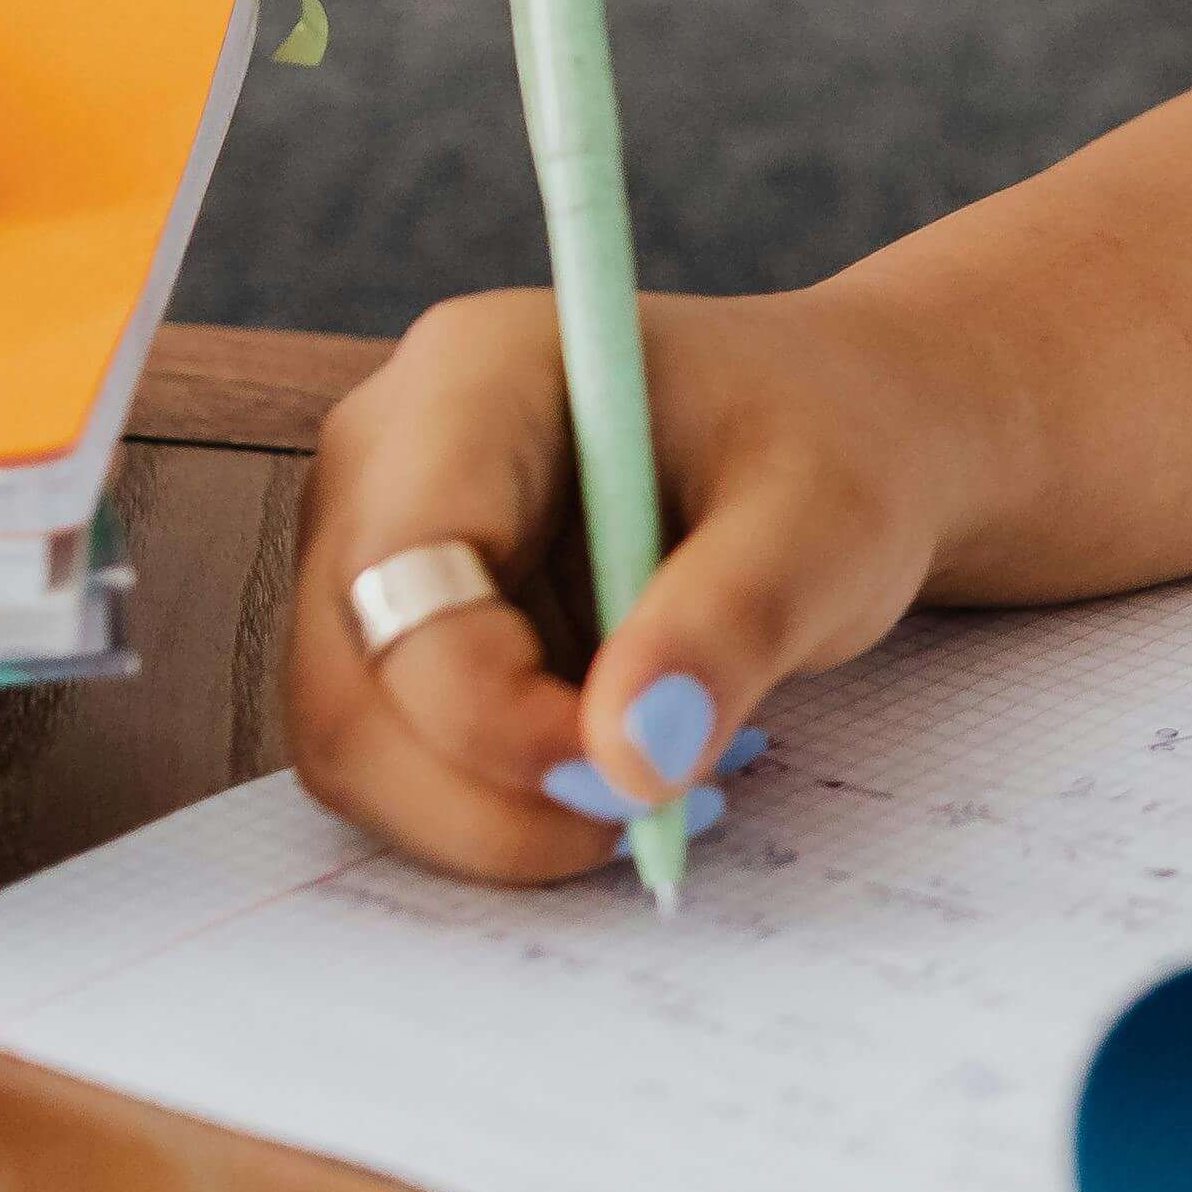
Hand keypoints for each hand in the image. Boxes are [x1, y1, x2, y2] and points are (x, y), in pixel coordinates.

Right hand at [284, 283, 983, 882]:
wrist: (842, 439)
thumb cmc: (834, 448)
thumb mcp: (830, 518)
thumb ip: (733, 621)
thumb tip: (633, 762)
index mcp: (474, 375)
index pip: (404, 570)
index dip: (487, 707)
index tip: (627, 774)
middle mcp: (385, 458)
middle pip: (349, 681)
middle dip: (487, 792)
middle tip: (650, 814)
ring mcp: (370, 551)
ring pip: (357, 746)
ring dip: (497, 816)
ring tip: (663, 789)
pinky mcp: (394, 636)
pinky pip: (398, 764)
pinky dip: (502, 808)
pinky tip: (627, 773)